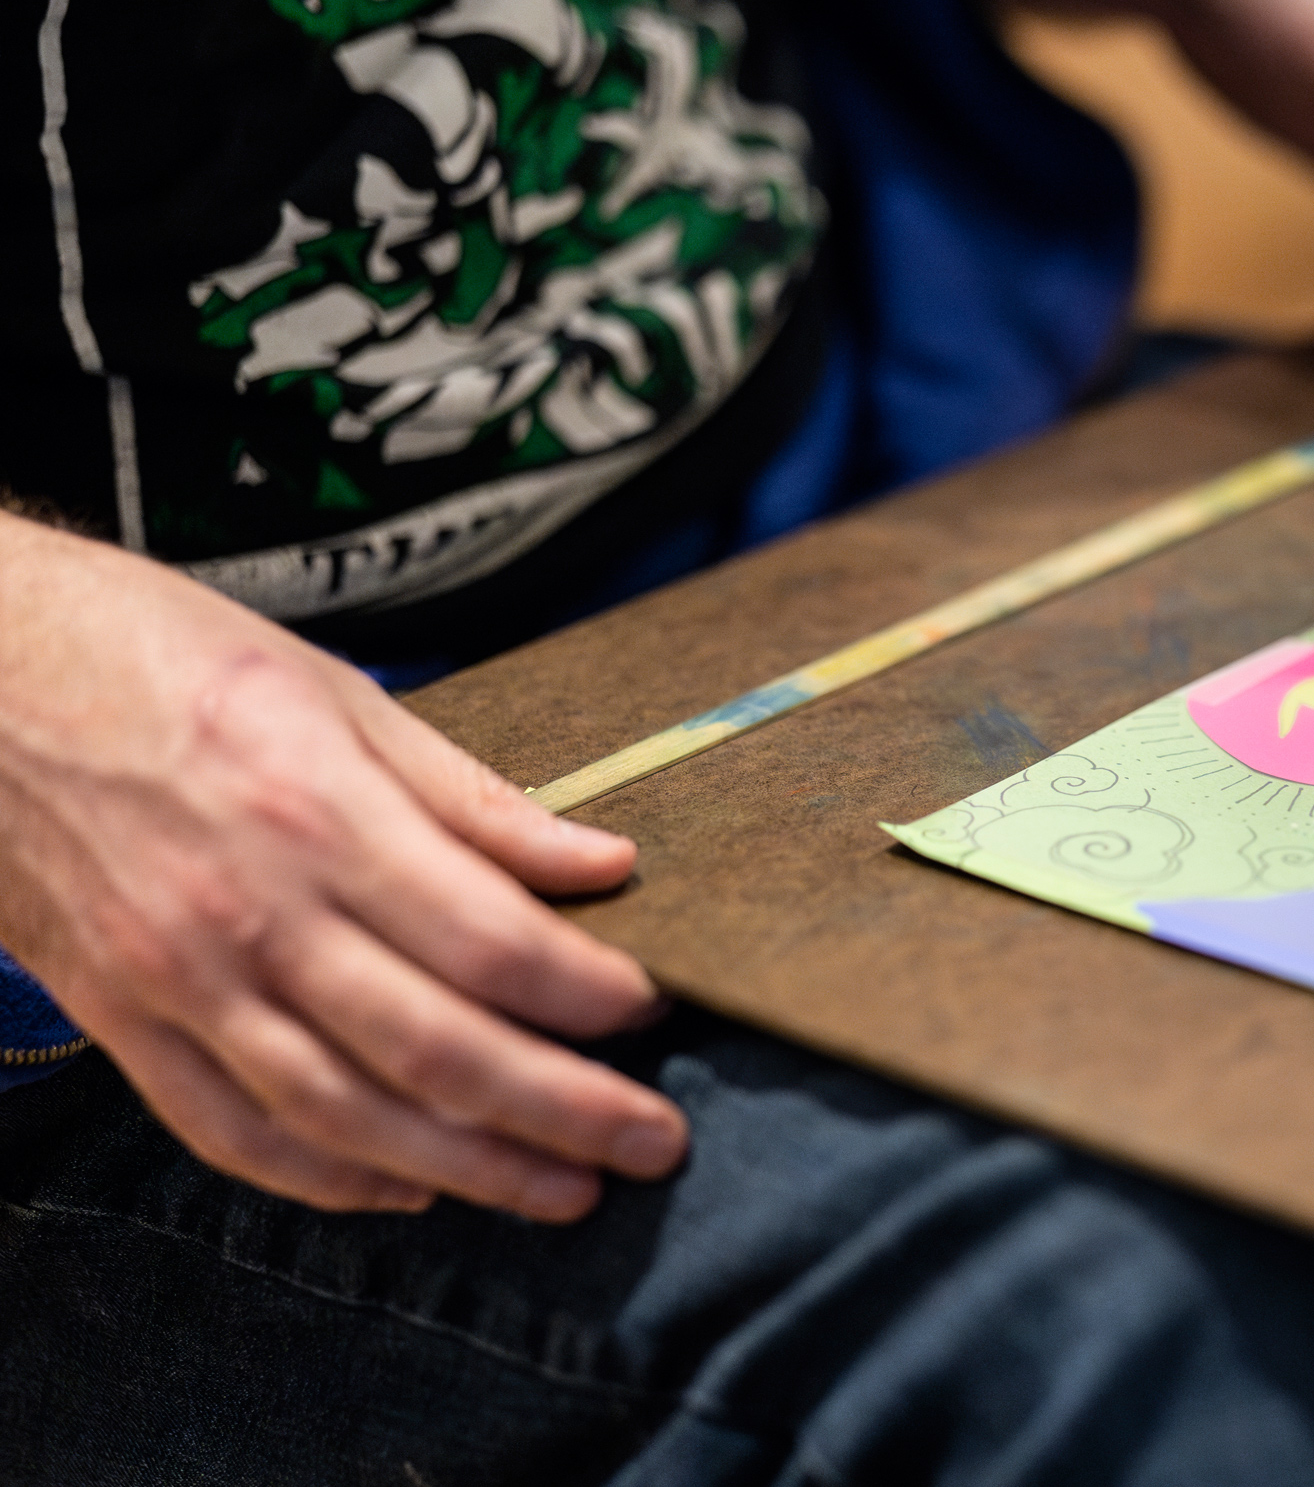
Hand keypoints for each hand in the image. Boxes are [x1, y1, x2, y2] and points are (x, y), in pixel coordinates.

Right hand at [0, 513, 685, 1220]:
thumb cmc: (158, 659)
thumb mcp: (340, 693)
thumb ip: (475, 798)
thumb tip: (604, 862)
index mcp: (316, 814)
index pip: (489, 943)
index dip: (587, 993)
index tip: (652, 1009)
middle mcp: (250, 917)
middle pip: (438, 1050)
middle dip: (564, 1111)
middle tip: (652, 1143)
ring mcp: (179, 982)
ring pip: (348, 1117)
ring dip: (471, 1170)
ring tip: (564, 1190)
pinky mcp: (125, 1022)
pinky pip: (236, 1133)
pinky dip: (333, 1179)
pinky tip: (414, 1189)